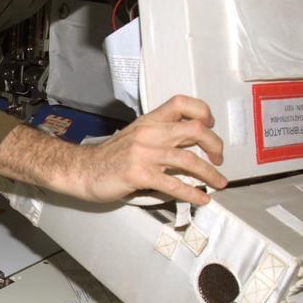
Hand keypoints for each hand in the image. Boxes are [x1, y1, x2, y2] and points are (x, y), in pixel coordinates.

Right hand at [75, 95, 226, 204]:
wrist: (82, 170)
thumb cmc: (109, 157)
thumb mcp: (136, 137)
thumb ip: (160, 138)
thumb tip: (189, 149)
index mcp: (149, 121)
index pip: (181, 103)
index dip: (202, 111)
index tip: (210, 125)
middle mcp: (149, 133)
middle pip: (194, 130)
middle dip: (214, 144)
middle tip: (219, 158)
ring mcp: (144, 153)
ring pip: (188, 160)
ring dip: (210, 173)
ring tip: (219, 183)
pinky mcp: (139, 174)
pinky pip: (173, 184)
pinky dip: (192, 193)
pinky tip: (201, 199)